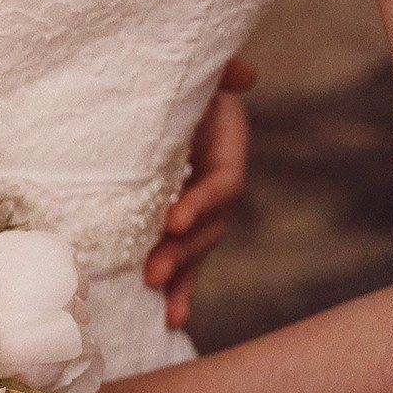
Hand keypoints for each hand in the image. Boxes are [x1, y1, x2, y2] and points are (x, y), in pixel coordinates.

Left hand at [144, 60, 253, 328]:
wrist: (147, 96)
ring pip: (197, 249)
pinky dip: (179, 290)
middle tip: (152, 272)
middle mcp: (216, 181)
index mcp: (226, 146)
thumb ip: (217, 73)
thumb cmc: (169, 81)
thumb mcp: (192, 75)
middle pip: (211, 226)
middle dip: (183, 252)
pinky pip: (182, 260)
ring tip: (158, 297)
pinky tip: (172, 318)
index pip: (223, 182)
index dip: (203, 202)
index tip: (174, 220)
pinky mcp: (177, 226)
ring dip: (180, 276)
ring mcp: (198, 207)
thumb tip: (245, 75)